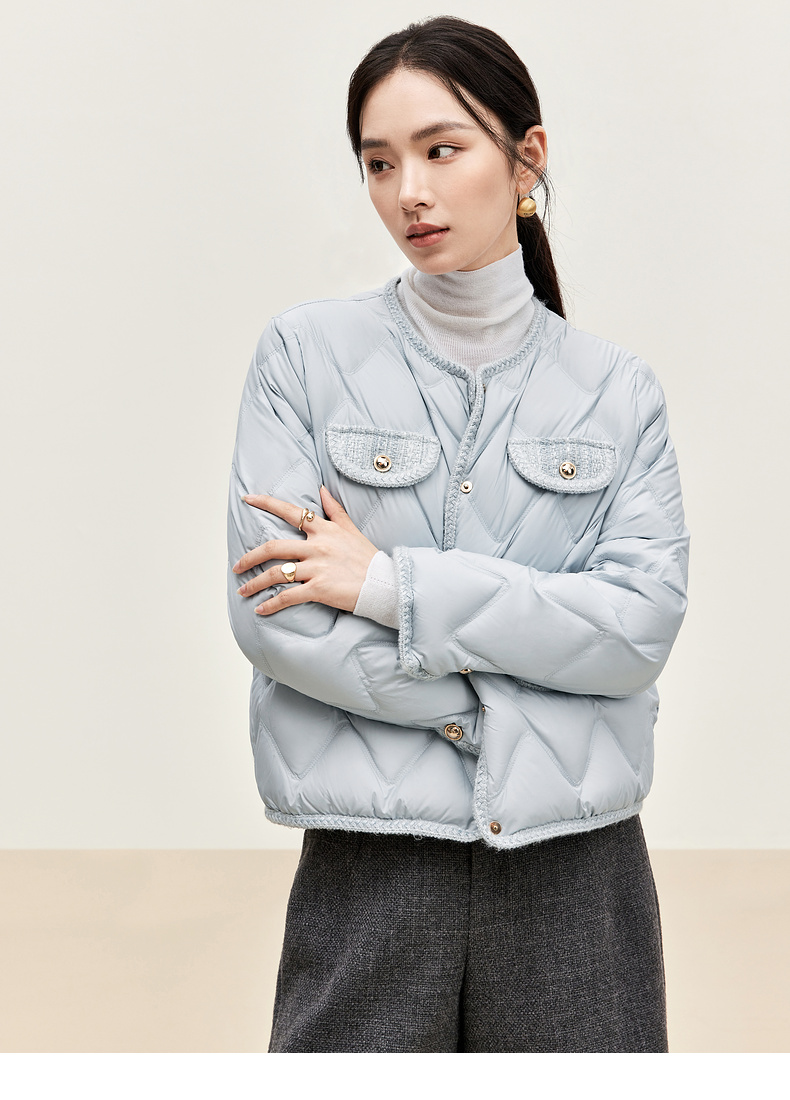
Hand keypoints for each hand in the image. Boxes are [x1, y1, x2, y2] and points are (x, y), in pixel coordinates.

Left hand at [233, 484, 379, 614]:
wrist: (385, 584)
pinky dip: (271, 604)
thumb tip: (322, 489)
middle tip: (237, 566)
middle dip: (250, 557)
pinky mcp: (319, 589)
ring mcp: (317, 568)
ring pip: (276, 573)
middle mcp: (317, 546)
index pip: (290, 511)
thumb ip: (334, 509)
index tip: (248, 499)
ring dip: (256, 583)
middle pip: (274, 547)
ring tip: (243, 590)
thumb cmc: (368, 558)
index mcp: (324, 530)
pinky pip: (288, 596)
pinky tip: (261, 610)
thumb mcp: (351, 529)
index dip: (266, 503)